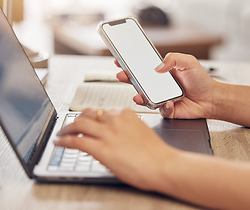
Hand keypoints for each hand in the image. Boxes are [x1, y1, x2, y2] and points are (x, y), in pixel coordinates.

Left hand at [54, 108, 176, 189]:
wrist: (163, 165)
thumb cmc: (156, 153)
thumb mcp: (139, 132)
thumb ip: (124, 129)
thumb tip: (110, 134)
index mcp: (125, 113)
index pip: (101, 111)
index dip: (89, 116)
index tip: (85, 120)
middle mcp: (114, 119)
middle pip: (87, 113)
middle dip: (76, 119)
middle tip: (70, 125)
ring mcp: (107, 133)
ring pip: (78, 124)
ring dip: (66, 129)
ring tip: (61, 134)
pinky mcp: (101, 148)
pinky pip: (76, 141)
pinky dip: (64, 141)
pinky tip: (60, 143)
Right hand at [115, 53, 216, 118]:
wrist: (211, 99)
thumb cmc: (201, 80)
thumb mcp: (188, 62)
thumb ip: (173, 59)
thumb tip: (157, 66)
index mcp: (162, 72)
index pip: (142, 67)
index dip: (130, 63)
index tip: (120, 59)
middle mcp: (159, 85)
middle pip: (138, 82)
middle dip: (127, 78)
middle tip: (122, 75)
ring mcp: (161, 98)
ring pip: (145, 98)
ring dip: (139, 96)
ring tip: (138, 94)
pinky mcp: (167, 110)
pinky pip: (160, 109)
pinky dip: (164, 106)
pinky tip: (169, 102)